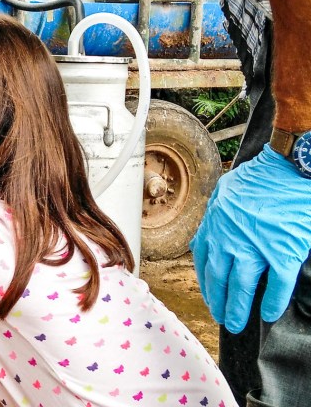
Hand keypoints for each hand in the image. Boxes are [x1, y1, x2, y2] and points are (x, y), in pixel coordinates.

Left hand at [190, 144, 310, 332]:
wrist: (288, 169)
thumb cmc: (259, 177)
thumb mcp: (225, 192)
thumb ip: (216, 213)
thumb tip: (212, 229)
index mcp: (214, 225)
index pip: (203, 261)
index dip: (205, 282)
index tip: (208, 295)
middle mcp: (229, 240)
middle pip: (219, 279)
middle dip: (218, 301)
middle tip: (220, 317)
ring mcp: (255, 248)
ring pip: (241, 286)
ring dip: (237, 308)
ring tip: (236, 323)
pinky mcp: (282, 252)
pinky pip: (276, 285)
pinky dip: (272, 302)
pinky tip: (269, 313)